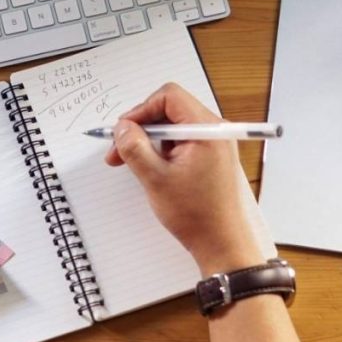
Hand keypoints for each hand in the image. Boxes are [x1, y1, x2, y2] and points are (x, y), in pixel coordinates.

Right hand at [105, 83, 264, 275]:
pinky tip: (147, 167)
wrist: (222, 244)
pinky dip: (160, 150)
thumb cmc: (198, 215)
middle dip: (140, 126)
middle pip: (169, 109)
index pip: (169, 97)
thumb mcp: (155, 178)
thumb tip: (122, 128)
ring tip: (130, 161)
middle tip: (119, 148)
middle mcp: (213, 131)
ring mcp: (213, 144)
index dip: (141, 110)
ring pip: (172, 126)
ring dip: (148, 140)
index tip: (124, 130)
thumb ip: (134, 148)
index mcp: (207, 130)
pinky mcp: (209, 156)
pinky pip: (180, 141)